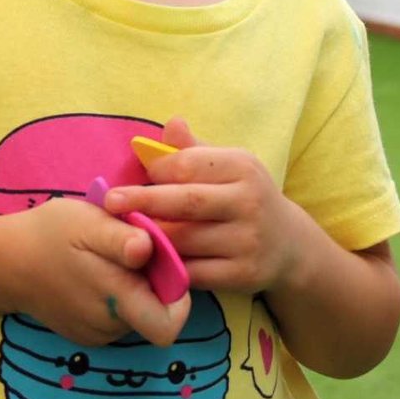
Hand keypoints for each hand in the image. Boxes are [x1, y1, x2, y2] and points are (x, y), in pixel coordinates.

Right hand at [3, 196, 191, 347]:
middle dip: (153, 285)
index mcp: (116, 298)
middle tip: (132, 252)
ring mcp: (96, 334)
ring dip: (133, 288)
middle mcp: (110, 326)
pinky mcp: (86, 334)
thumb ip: (119, 238)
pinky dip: (115, 297)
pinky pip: (117, 318)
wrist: (4, 262)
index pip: (168, 325)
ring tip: (107, 258)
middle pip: (156, 315)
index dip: (178, 298)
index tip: (163, 265)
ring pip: (137, 315)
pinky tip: (94, 273)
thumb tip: (146, 249)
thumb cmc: (49, 234)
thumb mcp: (86, 221)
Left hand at [105, 117, 305, 295]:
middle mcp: (249, 202)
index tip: (138, 174)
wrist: (289, 245)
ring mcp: (247, 241)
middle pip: (187, 202)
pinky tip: (150, 261)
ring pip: (186, 240)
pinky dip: (169, 267)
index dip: (159, 170)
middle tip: (110, 201)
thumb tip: (171, 123)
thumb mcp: (227, 167)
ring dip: (152, 237)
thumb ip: (194, 150)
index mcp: (243, 167)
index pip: (190, 165)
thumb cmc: (242, 197)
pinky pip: (194, 272)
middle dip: (144, 201)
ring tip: (125, 232)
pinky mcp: (243, 275)